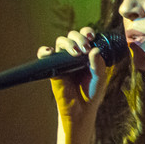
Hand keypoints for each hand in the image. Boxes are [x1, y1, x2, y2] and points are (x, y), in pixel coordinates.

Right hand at [36, 27, 109, 143]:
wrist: (81, 110)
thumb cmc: (92, 93)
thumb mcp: (100, 79)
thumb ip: (99, 65)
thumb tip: (95, 50)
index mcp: (88, 54)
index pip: (86, 36)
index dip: (87, 32)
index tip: (92, 36)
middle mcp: (75, 54)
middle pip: (72, 36)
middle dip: (79, 37)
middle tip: (85, 48)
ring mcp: (63, 61)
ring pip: (61, 42)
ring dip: (67, 43)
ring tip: (76, 53)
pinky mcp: (53, 69)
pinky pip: (44, 55)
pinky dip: (45, 51)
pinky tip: (50, 52)